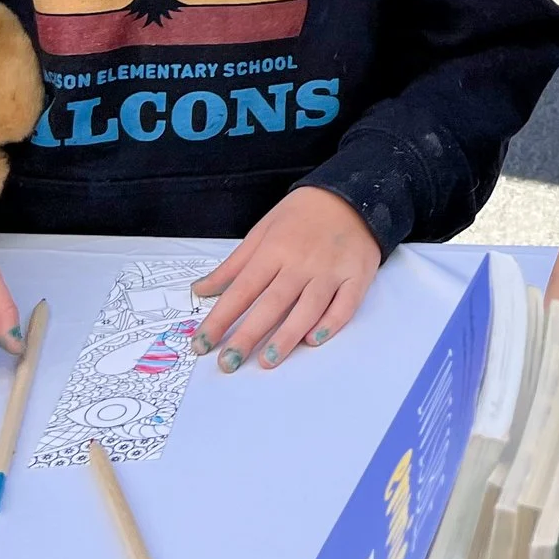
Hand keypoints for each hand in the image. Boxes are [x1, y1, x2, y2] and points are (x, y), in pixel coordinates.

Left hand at [193, 186, 379, 370]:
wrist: (352, 194)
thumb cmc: (302, 214)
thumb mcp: (262, 230)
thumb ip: (233, 264)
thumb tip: (201, 290)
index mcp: (274, 250)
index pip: (241, 291)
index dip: (219, 319)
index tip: (201, 344)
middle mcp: (301, 262)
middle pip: (271, 304)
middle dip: (247, 335)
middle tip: (229, 363)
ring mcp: (331, 270)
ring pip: (307, 308)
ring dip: (287, 336)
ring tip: (268, 361)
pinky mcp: (357, 276)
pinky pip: (345, 304)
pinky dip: (331, 323)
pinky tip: (314, 340)